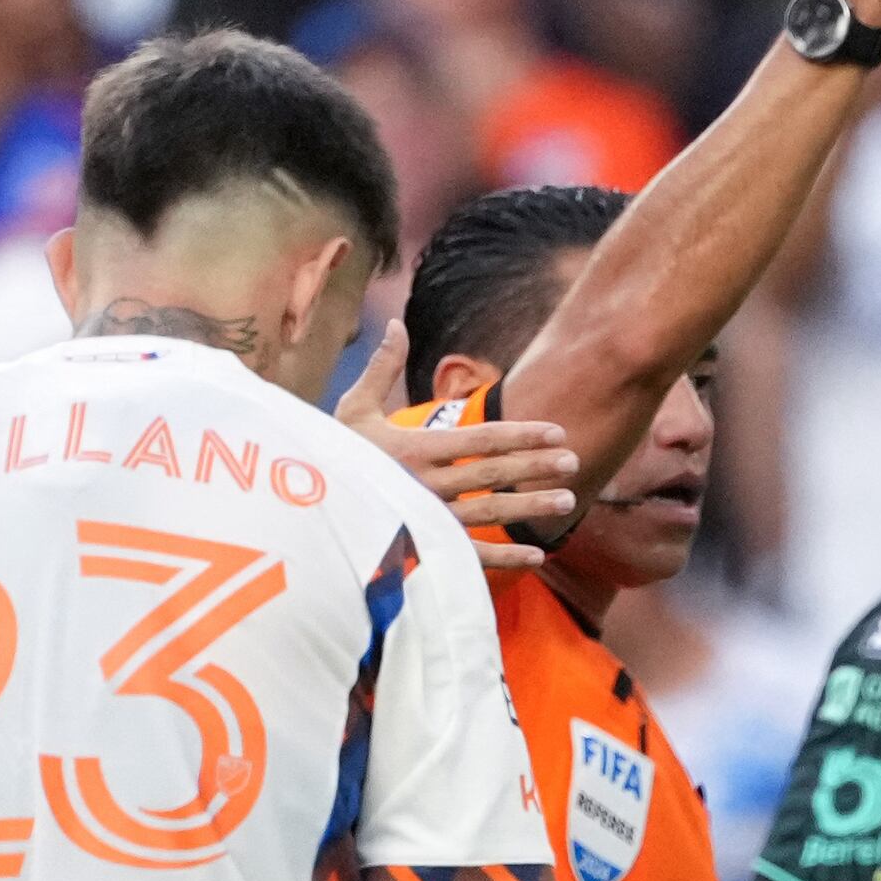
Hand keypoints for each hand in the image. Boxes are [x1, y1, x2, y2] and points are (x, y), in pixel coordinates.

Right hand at [334, 323, 577, 567]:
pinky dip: (505, 557)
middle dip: (536, 466)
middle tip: (574, 460)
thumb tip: (395, 323)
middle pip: (493, 473)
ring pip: (490, 512)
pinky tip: (538, 554)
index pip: (481, 439)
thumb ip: (381, 367)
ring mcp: (427, 518)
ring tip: (570, 500)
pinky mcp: (423, 549)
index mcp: (414, 448)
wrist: (306, 508)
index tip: (557, 432)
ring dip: (531, 506)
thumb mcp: (352, 408)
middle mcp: (426, 484)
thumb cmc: (332, 455)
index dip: (522, 434)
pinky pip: (470, 555)